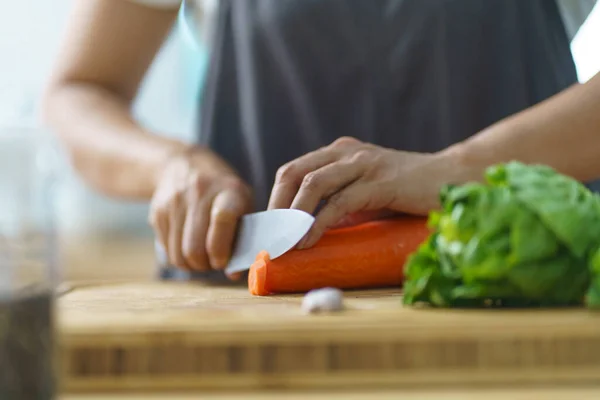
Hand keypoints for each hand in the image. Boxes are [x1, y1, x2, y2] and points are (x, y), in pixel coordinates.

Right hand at [149, 146, 252, 274]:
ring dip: (191, 265)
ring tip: (202, 257)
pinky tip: (188, 247)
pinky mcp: (157, 212)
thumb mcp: (242, 202)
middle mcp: (199, 193)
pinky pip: (166, 249)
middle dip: (205, 265)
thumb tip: (234, 274)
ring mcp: (174, 202)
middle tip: (214, 263)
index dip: (221, 248)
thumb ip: (243, 236)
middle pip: (195, 247)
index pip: (222, 219)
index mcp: (228, 191)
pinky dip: (178, 257)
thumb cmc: (223, 192)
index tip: (223, 262)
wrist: (184, 165)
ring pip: (178, 254)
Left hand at [268, 137, 454, 247]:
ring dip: (291, 216)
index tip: (266, 229)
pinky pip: (340, 202)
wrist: (454, 177)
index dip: (274, 199)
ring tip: (281, 243)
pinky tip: (307, 241)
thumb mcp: (366, 195)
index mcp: (339, 152)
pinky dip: (318, 223)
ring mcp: (364, 164)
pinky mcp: (381, 182)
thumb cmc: (408, 191)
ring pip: (312, 184)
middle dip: (274, 207)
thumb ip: (340, 205)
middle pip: (293, 173)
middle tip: (267, 237)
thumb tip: (308, 233)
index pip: (293, 170)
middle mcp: (347, 152)